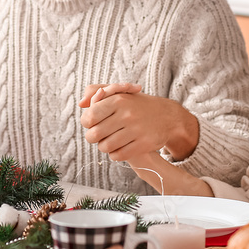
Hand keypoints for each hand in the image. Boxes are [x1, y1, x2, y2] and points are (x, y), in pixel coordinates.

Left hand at [80, 85, 198, 161]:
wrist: (167, 116)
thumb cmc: (136, 104)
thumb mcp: (118, 92)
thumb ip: (95, 92)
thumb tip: (81, 104)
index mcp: (118, 100)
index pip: (89, 117)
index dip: (87, 123)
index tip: (94, 123)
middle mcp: (127, 114)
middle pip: (93, 135)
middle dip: (93, 137)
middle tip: (100, 134)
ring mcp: (136, 130)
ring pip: (105, 147)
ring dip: (104, 147)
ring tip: (110, 141)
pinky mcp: (144, 144)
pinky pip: (118, 155)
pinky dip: (115, 154)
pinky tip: (119, 147)